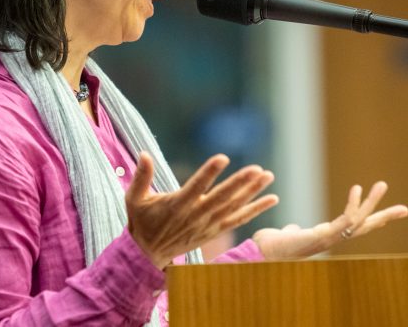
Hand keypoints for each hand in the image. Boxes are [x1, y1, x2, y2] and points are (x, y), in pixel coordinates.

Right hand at [126, 152, 277, 268]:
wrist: (148, 254)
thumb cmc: (142, 221)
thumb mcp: (135, 199)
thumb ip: (141, 177)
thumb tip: (144, 153)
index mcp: (177, 205)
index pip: (196, 187)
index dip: (209, 172)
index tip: (222, 158)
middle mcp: (195, 216)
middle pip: (221, 198)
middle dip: (240, 184)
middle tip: (257, 169)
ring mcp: (207, 225)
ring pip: (234, 208)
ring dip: (252, 193)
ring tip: (268, 176)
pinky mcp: (215, 231)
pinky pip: (239, 220)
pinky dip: (256, 210)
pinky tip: (272, 199)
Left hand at [252, 181, 407, 259]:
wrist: (263, 253)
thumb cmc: (271, 247)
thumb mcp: (287, 235)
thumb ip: (293, 231)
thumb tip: (292, 228)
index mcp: (326, 237)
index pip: (354, 227)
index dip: (369, 218)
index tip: (383, 213)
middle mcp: (332, 239)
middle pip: (365, 227)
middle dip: (385, 217)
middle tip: (405, 209)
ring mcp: (330, 239)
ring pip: (359, 221)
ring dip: (372, 204)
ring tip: (382, 184)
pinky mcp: (323, 236)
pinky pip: (344, 220)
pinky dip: (353, 205)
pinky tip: (357, 188)